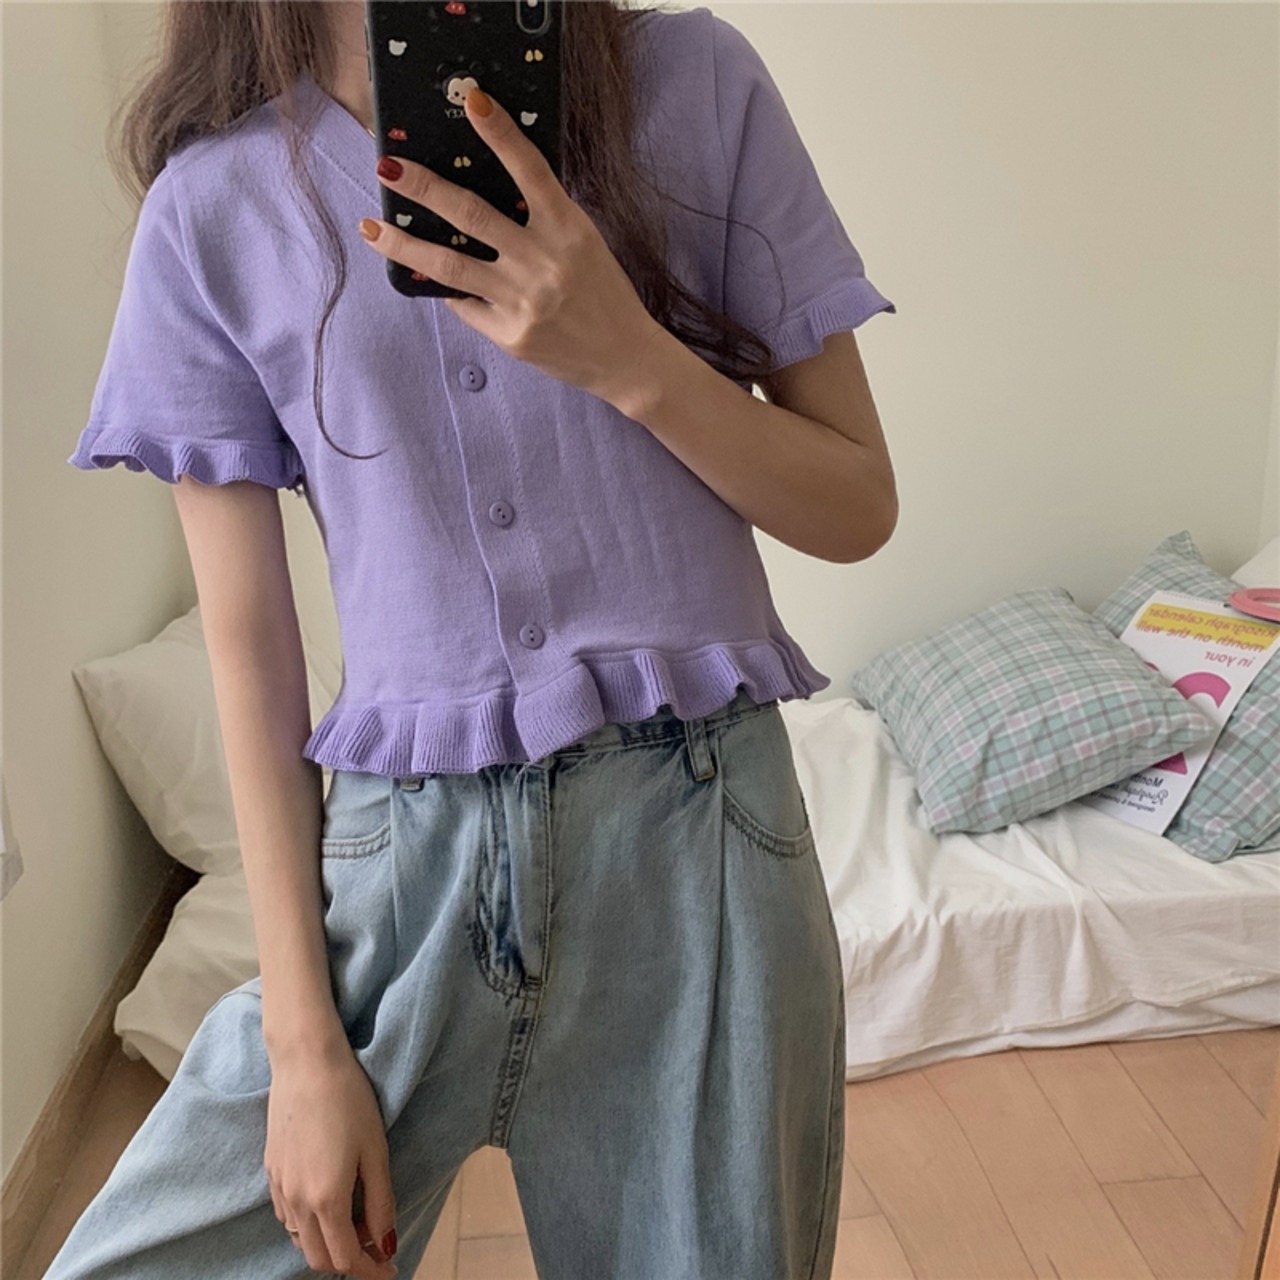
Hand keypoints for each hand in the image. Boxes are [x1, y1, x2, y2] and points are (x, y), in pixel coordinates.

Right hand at [264, 1042, 398, 1277]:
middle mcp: (296, 1202)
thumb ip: (381, 1202)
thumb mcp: (376, 1151)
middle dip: (349, 1262)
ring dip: (328, 1244)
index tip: (391, 1270)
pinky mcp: (271, 1172)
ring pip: (301, 1240)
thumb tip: (385, 1244)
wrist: (306, 1062)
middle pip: (319, 1258)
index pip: (345, 1258)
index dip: (370, 1270)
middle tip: (378, 1249)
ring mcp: (280, 1188)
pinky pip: (288, 1218)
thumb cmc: (349, 1100)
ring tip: (358, 1226)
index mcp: (326, 1200)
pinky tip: (329, 1205)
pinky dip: (309, 1226)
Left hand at [357, 85, 666, 404]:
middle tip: (386, 167)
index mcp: (569, 229)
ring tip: (373, 228)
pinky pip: (465, 305)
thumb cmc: (604, 294)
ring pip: (449, 265)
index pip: (531, 170)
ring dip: (404, 243)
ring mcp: (524, 301)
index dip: (501, 133)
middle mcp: (543, 262)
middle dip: (422, 188)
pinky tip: (428, 276)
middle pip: (471, 216)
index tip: (472, 100)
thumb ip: (543, 221)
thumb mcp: (584, 244)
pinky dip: (448, 289)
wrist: (626, 358)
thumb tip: (484, 200)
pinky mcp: (511, 336)